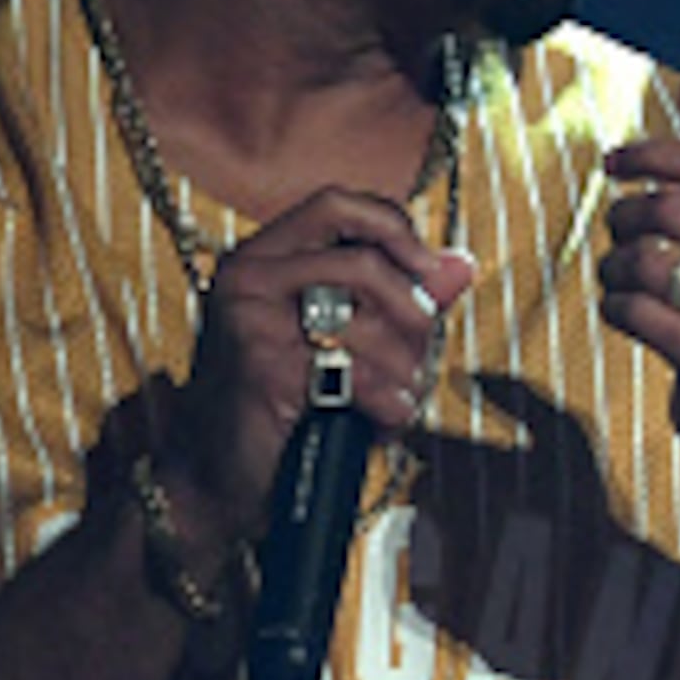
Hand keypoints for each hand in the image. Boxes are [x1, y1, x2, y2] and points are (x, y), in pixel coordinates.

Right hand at [160, 189, 473, 545]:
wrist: (219, 476)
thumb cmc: (288, 402)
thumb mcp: (344, 338)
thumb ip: (399, 296)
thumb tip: (461, 264)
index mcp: (264, 255)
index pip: (339, 203)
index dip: (395, 229)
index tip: (427, 269)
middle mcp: (248, 276)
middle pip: (365, 263)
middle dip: (412, 316)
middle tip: (418, 358)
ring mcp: (250, 321)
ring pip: (368, 324)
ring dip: (405, 370)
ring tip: (400, 396)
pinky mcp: (263, 369)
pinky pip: (357, 374)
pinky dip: (388, 403)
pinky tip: (383, 420)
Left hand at [603, 71, 679, 491]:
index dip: (651, 154)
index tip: (613, 163)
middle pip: (673, 210)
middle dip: (626, 217)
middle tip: (618, 232)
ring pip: (651, 262)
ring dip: (615, 266)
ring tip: (619, 274)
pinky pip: (640, 312)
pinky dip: (617, 307)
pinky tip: (626, 310)